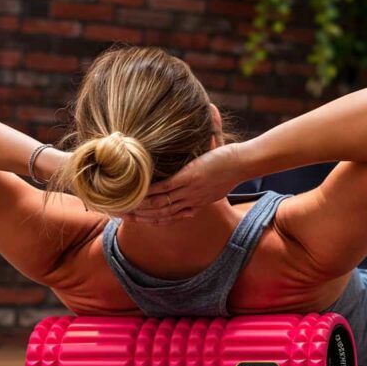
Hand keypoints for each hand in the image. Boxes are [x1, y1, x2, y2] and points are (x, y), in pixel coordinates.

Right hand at [122, 144, 243, 224]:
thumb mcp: (216, 174)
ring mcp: (190, 191)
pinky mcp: (189, 178)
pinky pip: (165, 189)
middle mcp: (191, 201)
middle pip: (161, 214)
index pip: (171, 216)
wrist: (243, 163)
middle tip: (122, 217)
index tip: (139, 219)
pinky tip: (137, 190)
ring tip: (124, 205)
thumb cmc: (232, 164)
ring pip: (160, 204)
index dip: (154, 220)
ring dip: (140, 205)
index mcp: (197, 202)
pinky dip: (149, 191)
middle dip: (141, 217)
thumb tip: (201, 146)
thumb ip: (205, 167)